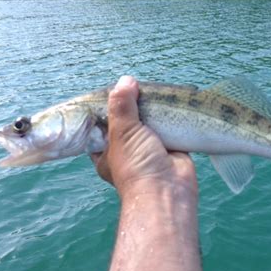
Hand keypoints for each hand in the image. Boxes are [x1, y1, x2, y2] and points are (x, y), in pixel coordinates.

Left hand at [90, 76, 197, 198]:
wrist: (168, 190)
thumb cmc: (136, 165)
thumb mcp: (122, 131)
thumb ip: (121, 104)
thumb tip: (125, 81)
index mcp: (105, 151)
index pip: (99, 125)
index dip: (103, 108)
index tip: (111, 91)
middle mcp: (126, 150)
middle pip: (126, 121)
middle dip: (132, 106)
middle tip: (135, 87)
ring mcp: (149, 149)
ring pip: (148, 123)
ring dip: (152, 110)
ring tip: (154, 90)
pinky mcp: (170, 147)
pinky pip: (168, 127)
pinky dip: (171, 117)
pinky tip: (172, 102)